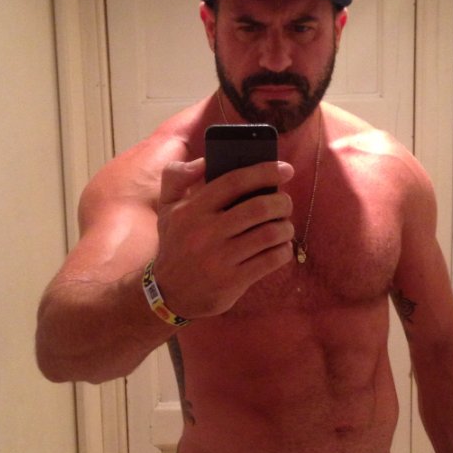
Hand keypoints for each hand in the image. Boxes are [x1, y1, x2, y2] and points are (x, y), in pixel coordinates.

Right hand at [152, 157, 294, 318]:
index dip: (264, 172)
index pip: (234, 182)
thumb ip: (176, 176)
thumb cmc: (175, 243)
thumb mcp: (166, 207)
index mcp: (192, 209)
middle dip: (282, 202)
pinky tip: (281, 248)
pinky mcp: (232, 281)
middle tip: (286, 204)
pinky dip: (283, 251)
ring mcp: (220, 258)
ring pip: (269, 234)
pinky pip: (270, 260)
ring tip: (285, 227)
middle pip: (259, 208)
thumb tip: (204, 160)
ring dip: (286, 228)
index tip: (285, 169)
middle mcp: (206, 232)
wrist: (168, 292)